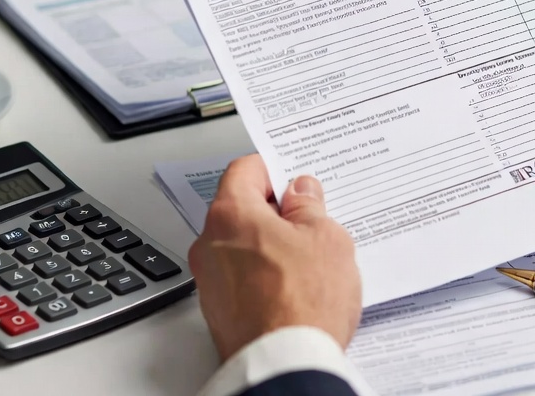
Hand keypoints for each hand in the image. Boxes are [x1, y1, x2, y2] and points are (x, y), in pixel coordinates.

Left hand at [187, 155, 361, 360]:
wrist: (285, 366)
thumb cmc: (303, 304)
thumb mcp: (326, 237)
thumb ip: (310, 207)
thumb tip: (301, 192)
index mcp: (231, 215)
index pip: (243, 170)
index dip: (273, 169)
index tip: (294, 178)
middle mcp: (209, 245)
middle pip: (240, 210)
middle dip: (274, 211)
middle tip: (309, 221)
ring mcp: (210, 282)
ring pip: (239, 247)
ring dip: (268, 246)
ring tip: (307, 261)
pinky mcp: (218, 312)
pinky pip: (240, 279)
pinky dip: (262, 277)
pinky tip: (293, 289)